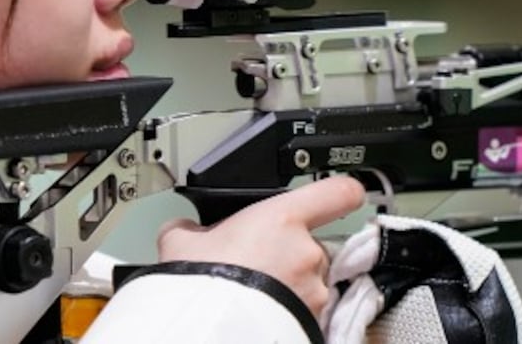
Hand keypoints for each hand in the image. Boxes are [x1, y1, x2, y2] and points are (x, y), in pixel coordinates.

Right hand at [157, 176, 365, 317]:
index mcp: (283, 219)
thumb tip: (186, 230)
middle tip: (256, 266)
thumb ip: (193, 228)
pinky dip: (290, 311)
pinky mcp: (315, 322)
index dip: (339, 191)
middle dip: (287, 254)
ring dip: (290, 285)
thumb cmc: (202, 284)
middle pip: (311, 243)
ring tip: (256, 294)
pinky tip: (262, 312)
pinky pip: (307, 310)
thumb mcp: (182, 242)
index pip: (338, 192)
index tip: (338, 193)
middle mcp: (307, 252)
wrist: (207, 332)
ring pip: (310, 280)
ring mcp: (315, 291)